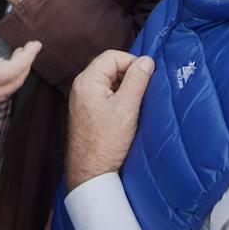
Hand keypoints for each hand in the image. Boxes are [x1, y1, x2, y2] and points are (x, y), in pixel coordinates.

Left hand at [65, 50, 155, 191]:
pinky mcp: (87, 111)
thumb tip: (147, 60)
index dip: (132, 62)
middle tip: (144, 91)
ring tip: (137, 104)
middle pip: (110, 67)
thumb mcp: (127, 108)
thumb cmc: (106, 143)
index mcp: (87, 81)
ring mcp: (83, 99)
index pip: (112, 56)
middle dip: (129, 75)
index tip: (147, 76)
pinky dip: (119, 97)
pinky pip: (105, 94)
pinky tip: (128, 112)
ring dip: (125, 87)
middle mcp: (81, 86)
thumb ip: (137, 80)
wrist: (90, 173)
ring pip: (109, 81)